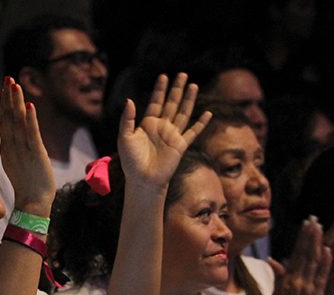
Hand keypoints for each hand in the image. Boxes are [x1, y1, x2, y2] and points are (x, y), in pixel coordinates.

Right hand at [0, 76, 54, 212]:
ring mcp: (23, 150)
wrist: (32, 203)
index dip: (5, 102)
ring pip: (18, 122)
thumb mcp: (14, 159)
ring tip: (15, 85)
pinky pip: (32, 134)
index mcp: (8, 147)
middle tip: (8, 78)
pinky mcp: (35, 154)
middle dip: (8, 97)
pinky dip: (31, 119)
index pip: (5, 120)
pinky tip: (30, 105)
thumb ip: (8, 142)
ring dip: (17, 103)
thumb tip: (1, 125)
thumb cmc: (27, 183)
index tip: (6, 86)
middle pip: (9, 117)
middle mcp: (13, 146)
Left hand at [117, 73, 211, 192]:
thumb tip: (128, 100)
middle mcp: (161, 127)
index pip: (155, 102)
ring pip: (183, 113)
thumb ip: (127, 119)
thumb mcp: (125, 137)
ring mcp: (172, 136)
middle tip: (182, 74)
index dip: (159, 90)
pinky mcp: (180, 146)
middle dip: (176, 89)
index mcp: (147, 124)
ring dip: (188, 100)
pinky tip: (208, 114)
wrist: (143, 180)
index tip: (164, 76)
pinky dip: (201, 124)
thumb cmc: (131, 161)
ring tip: (193, 85)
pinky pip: (193, 132)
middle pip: (171, 104)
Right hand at [268, 216, 331, 294]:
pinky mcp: (315, 294)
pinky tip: (328, 250)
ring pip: (313, 260)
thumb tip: (273, 260)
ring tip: (321, 228)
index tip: (306, 224)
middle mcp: (296, 279)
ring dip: (317, 243)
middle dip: (309, 235)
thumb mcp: (277, 292)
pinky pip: (321, 276)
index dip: (302, 238)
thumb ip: (278, 275)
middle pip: (304, 253)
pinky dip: (324, 263)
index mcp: (287, 278)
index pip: (296, 253)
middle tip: (314, 219)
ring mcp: (306, 285)